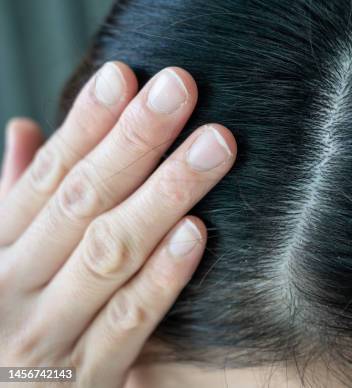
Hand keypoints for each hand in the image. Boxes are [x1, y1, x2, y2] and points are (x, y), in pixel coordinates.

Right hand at [0, 62, 235, 386]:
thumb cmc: (7, 327)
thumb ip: (15, 202)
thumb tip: (28, 131)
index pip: (48, 175)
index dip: (87, 122)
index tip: (125, 77)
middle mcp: (14, 287)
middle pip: (83, 201)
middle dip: (134, 140)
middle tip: (180, 90)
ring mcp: (48, 335)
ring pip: (111, 250)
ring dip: (165, 192)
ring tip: (212, 146)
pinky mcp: (86, 379)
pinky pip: (130, 320)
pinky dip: (163, 275)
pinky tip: (196, 230)